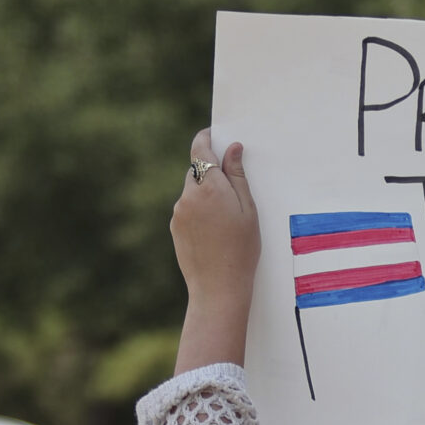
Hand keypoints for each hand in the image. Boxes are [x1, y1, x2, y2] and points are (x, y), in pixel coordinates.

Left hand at [170, 128, 259, 373]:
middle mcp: (188, 195)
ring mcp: (179, 212)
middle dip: (211, 174)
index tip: (214, 135)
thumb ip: (238, 176)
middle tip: (233, 189)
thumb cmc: (241, 250)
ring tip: (227, 220)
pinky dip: (200, 213)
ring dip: (206, 196)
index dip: (206, 138)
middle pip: (197, 171)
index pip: (200, 148)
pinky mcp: (175, 228)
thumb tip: (232, 148)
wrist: (218, 288)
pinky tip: (216, 233)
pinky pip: (187, 210)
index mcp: (209, 186)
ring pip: (192, 192)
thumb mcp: (248, 210)